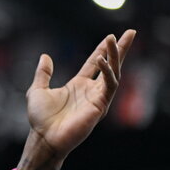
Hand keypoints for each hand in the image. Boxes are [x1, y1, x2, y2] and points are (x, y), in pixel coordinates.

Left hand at [26, 30, 135, 159]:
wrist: (44, 137)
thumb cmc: (40, 119)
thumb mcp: (37, 90)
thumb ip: (43, 74)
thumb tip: (45, 56)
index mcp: (78, 85)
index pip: (95, 64)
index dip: (103, 50)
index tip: (111, 36)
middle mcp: (90, 91)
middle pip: (111, 66)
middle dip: (121, 49)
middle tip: (131, 32)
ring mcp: (97, 98)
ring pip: (113, 73)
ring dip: (115, 56)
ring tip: (113, 39)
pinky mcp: (100, 106)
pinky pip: (109, 86)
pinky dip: (108, 72)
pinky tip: (102, 60)